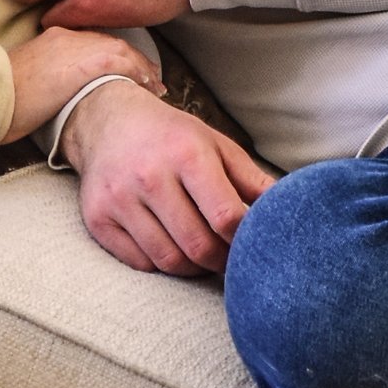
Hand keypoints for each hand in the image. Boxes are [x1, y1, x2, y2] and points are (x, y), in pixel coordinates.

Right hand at [1, 26, 157, 144]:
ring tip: (155, 85)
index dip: (111, 54)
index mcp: (50, 39)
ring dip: (141, 67)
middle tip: (150, 76)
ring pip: (120, 49)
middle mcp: (65, 36)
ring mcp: (76, 47)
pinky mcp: (84, 62)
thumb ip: (39, 81)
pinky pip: (122, 62)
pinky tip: (150, 86)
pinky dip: (139, 72)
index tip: (124, 68)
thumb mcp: (20, 82)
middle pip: (109, 42)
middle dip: (132, 59)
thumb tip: (48, 98)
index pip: (90, 41)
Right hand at [59, 79, 274, 274]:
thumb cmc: (171, 136)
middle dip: (222, 261)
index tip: (252, 246)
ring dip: (193, 266)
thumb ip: (252, 180)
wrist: (107, 121)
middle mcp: (149, 176)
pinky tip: (171, 246)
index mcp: (187, 154)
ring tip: (203, 254)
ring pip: (169, 260)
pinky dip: (161, 264)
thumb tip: (290, 211)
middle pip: (198, 245)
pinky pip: (140, 262)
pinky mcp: (98, 218)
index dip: (245, 242)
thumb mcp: (216, 145)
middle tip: (231, 260)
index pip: (226, 217)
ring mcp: (119, 199)